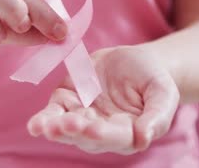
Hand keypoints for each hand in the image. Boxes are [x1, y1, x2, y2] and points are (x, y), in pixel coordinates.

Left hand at [27, 45, 178, 154]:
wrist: (134, 60)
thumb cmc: (153, 79)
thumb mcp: (163, 92)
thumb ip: (157, 116)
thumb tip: (144, 138)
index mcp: (129, 132)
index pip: (116, 137)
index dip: (103, 134)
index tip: (92, 128)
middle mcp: (103, 131)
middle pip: (87, 136)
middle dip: (75, 131)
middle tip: (66, 124)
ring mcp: (82, 118)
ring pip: (67, 129)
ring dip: (56, 128)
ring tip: (45, 127)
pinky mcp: (66, 103)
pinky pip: (53, 114)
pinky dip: (42, 120)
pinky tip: (35, 125)